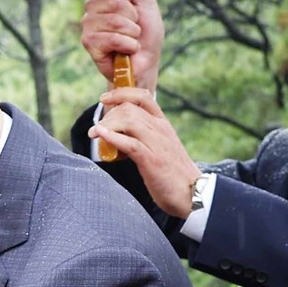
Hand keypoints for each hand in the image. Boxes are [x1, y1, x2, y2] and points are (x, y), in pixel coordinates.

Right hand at [80, 0, 164, 90]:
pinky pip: (112, 37)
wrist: (146, 63)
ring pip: (114, 20)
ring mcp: (88, 27)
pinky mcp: (89, 44)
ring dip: (131, 32)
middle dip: (132, 15)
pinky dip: (127, 45)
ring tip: (131, 40)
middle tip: (134, 27)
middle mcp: (93, 9)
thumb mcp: (145, 3)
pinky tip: (127, 50)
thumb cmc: (147, 35)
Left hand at [90, 88, 199, 216]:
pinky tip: (101, 135)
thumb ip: (145, 137)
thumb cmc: (173, 174)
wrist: (193, 192)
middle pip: (130, 108)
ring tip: (94, 134)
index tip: (104, 98)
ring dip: (106, 124)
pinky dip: (112, 136)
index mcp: (163, 124)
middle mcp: (160, 129)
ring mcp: (156, 143)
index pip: (143, 96)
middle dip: (108, 114)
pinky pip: (130, 143)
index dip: (121, 93)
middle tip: (96, 128)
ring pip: (128, 120)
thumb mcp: (160, 147)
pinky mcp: (152, 160)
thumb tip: (121, 136)